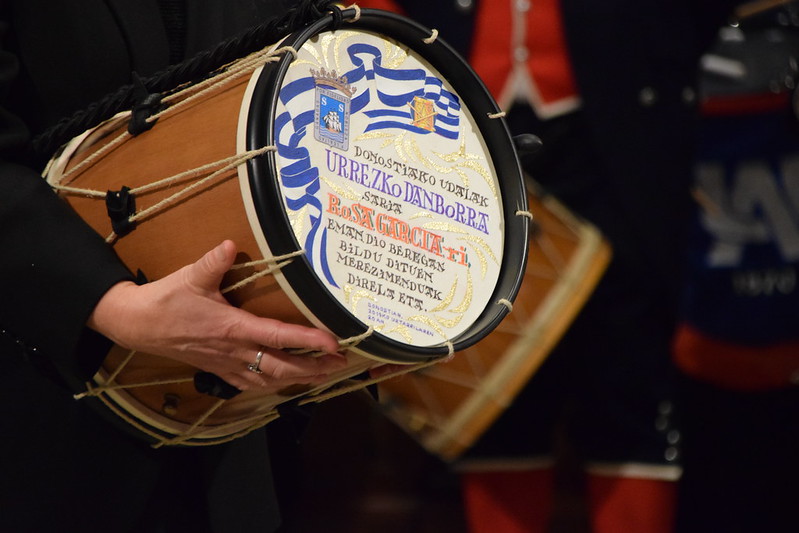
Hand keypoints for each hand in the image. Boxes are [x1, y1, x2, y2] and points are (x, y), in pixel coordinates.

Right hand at [87, 240, 346, 391]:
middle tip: (341, 365)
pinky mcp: (218, 371)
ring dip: (299, 380)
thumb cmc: (166, 299)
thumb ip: (214, 261)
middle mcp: (234, 351)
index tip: (334, 343)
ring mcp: (226, 365)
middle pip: (282, 367)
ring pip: (269, 380)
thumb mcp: (191, 276)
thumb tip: (231, 245)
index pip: (279, 337)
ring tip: (324, 376)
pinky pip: (250, 385)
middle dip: (314, 368)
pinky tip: (286, 384)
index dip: (309, 342)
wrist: (137, 325)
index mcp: (232, 327)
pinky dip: (273, 386)